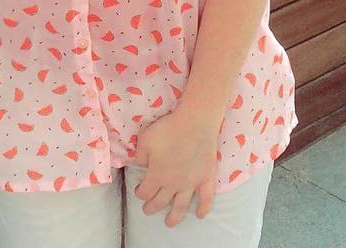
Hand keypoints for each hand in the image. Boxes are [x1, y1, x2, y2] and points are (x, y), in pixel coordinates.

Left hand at [132, 110, 217, 226]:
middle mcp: (173, 184)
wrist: (195, 122)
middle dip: (152, 208)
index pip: (145, 192)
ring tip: (169, 223)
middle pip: (160, 202)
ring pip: (181, 206)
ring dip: (174, 217)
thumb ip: (140, 155)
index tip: (138, 191)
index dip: (140, 193)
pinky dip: (204, 209)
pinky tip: (200, 215)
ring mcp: (191, 183)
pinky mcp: (206, 178)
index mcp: (157, 175)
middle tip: (148, 210)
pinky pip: (206, 198)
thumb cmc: (168, 128)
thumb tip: (140, 164)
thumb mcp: (145, 138)